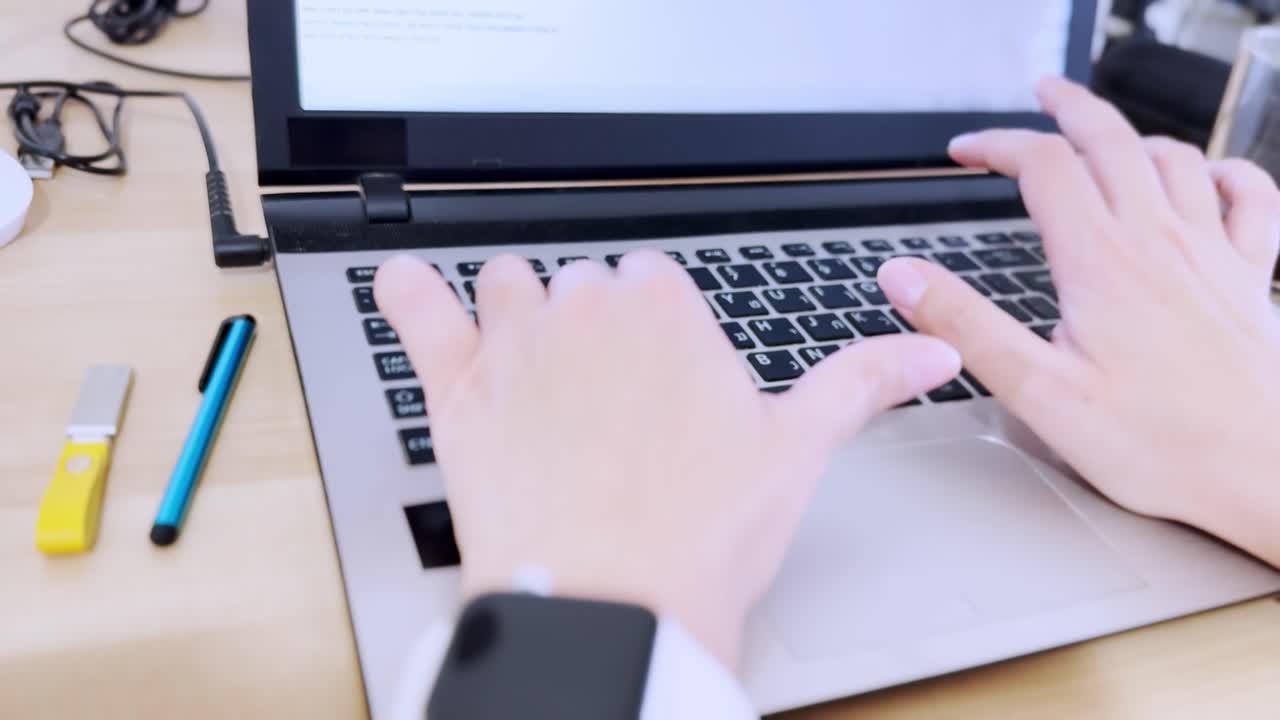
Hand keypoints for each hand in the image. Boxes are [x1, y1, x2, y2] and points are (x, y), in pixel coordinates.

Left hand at [374, 251, 959, 667]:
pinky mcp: (457, 390)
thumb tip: (930, 350)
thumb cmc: (701, 535)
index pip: (654, 282)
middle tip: (610, 401)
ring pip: (509, 285)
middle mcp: (586, 311)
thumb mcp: (798, 449)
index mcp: (666, 312)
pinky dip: (407, 294)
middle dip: (595, 328)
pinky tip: (408, 289)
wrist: (612, 604)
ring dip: (518, 310)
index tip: (663, 375)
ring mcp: (515, 345)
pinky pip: (415, 309)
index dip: (658, 330)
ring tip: (533, 363)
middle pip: (584, 286)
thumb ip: (862, 381)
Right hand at [878, 77, 1279, 564]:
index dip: (996, 144)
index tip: (963, 152)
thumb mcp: (1039, 394)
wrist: (1267, 475)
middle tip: (1041, 95)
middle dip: (1068, 107)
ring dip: (1132, 135)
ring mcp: (1214, 255)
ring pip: (1175, 157)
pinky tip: (1206, 177)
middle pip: (1111, 139)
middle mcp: (1161, 243)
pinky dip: (1223, 171)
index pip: (1043, 166)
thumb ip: (965, 327)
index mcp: (1102, 264)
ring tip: (1104, 136)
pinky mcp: (1251, 279)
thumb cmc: (1162, 446)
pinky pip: (1250, 197)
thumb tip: (904, 276)